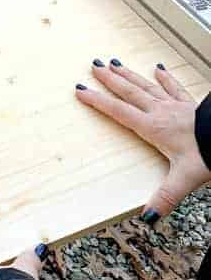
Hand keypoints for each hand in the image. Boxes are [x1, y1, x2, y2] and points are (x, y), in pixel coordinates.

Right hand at [76, 59, 209, 220]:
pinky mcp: (189, 104)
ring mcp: (175, 105)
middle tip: (95, 66)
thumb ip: (165, 197)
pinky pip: (174, 87)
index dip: (98, 102)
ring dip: (130, 75)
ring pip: (147, 86)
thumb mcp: (184, 179)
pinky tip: (158, 68)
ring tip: (115, 63)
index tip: (81, 91)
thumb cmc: (208, 153)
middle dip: (110, 80)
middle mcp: (160, 112)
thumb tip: (148, 217)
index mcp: (153, 127)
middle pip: (130, 92)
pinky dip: (165, 78)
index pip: (119, 112)